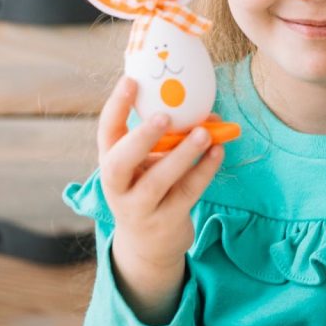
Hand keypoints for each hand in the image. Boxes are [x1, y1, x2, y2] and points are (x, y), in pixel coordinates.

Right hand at [97, 77, 224, 321]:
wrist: (149, 245)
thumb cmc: (150, 187)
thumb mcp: (149, 163)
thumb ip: (171, 139)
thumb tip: (209, 114)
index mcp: (111, 162)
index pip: (106, 132)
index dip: (116, 106)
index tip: (131, 80)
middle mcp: (118, 187)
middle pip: (119, 163)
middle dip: (141, 138)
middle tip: (165, 116)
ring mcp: (139, 208)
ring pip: (157, 181)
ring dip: (182, 155)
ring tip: (205, 133)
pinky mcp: (165, 222)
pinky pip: (186, 193)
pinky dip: (204, 170)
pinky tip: (219, 151)